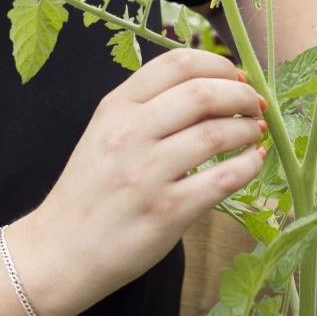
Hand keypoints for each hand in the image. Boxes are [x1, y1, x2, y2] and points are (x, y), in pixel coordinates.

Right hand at [16, 49, 265, 315]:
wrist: (60, 251)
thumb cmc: (90, 191)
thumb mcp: (104, 133)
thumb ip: (146, 107)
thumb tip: (209, 86)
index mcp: (115, 108)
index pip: (176, 64)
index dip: (217, 64)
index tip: (236, 75)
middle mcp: (129, 134)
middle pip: (202, 93)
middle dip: (241, 93)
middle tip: (256, 103)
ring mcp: (147, 174)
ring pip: (216, 133)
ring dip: (247, 128)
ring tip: (255, 131)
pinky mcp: (167, 212)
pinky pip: (223, 179)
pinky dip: (248, 165)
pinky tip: (255, 161)